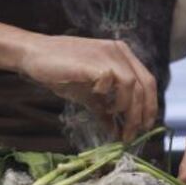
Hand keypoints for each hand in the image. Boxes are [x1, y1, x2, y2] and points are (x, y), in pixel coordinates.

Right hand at [20, 35, 157, 142]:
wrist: (35, 55)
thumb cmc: (61, 71)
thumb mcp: (88, 93)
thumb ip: (105, 109)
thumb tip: (117, 131)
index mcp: (122, 54)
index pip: (148, 80)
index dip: (150, 105)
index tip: (144, 127)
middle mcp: (118, 51)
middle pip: (144, 84)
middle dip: (140, 113)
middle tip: (131, 133)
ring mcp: (106, 54)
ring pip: (132, 84)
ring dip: (127, 109)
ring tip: (115, 120)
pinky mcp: (92, 61)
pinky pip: (110, 80)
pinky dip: (108, 95)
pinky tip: (99, 102)